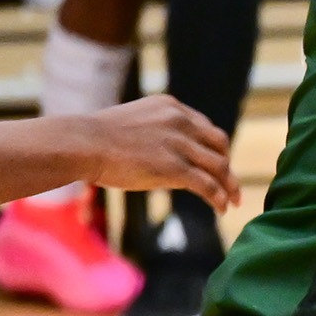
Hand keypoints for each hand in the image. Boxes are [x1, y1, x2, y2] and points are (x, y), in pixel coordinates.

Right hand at [84, 95, 241, 211]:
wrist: (83, 143)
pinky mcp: (174, 167)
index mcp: (171, 107)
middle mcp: (181, 122)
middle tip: (231, 184)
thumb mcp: (133, 121)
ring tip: (232, 201)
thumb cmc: (95, 137)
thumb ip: (153, 130)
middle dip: (227, 166)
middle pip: (219, 145)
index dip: (215, 148)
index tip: (219, 163)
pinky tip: (221, 208)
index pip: (206, 128)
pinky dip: (218, 197)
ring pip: (218, 166)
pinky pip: (207, 185)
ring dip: (229, 186)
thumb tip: (158, 150)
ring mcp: (179, 144)